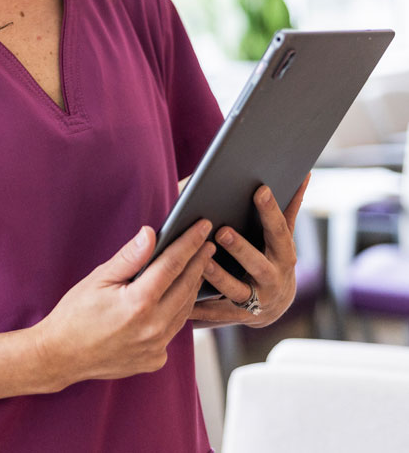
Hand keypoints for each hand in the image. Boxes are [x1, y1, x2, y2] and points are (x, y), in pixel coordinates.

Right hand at [34, 219, 215, 390]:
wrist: (61, 356)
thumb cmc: (76, 314)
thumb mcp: (99, 278)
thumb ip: (129, 257)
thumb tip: (150, 234)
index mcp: (138, 303)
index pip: (173, 264)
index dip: (190, 242)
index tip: (203, 227)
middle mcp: (152, 328)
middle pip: (186, 287)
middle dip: (199, 262)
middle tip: (207, 243)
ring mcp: (156, 347)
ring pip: (184, 310)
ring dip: (192, 286)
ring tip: (196, 266)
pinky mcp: (154, 360)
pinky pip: (174, 330)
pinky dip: (177, 311)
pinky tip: (175, 297)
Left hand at [190, 174, 309, 327]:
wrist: (276, 306)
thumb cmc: (274, 258)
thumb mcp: (283, 236)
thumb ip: (289, 207)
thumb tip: (304, 172)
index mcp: (284, 255)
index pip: (279, 230)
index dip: (270, 211)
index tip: (260, 189)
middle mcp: (273, 279)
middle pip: (258, 264)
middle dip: (241, 248)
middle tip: (222, 231)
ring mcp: (257, 300)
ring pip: (236, 290)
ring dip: (218, 277)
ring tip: (201, 263)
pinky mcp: (239, 317)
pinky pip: (218, 313)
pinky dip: (202, 310)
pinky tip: (185, 303)